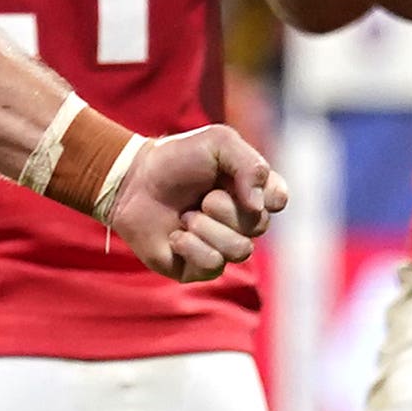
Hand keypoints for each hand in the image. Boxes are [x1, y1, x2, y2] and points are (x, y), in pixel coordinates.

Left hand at [104, 122, 283, 279]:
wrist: (133, 181)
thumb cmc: (176, 159)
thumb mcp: (218, 142)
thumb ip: (249, 164)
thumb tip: (259, 207)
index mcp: (253, 192)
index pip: (278, 200)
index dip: (261, 194)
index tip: (233, 180)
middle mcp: (243, 221)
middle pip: (259, 225)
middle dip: (225, 208)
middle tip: (202, 198)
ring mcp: (223, 246)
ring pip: (240, 250)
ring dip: (207, 229)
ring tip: (185, 216)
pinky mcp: (200, 267)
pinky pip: (214, 265)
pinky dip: (191, 246)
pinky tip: (175, 236)